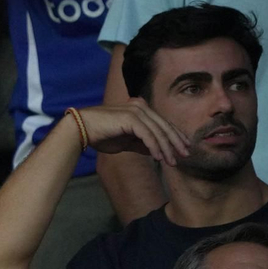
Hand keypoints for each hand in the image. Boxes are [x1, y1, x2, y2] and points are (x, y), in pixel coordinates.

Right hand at [75, 99, 190, 165]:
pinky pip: (148, 135)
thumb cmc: (101, 135)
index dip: (175, 136)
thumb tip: (157, 151)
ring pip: (158, 132)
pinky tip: (158, 158)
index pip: (163, 123)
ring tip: (172, 162)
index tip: (184, 148)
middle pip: (164, 126)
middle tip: (185, 155)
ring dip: (166, 148)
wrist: (82, 129)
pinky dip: (155, 147)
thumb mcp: (126, 141)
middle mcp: (140, 106)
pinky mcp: (131, 118)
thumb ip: (142, 143)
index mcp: (140, 108)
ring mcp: (136, 111)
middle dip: (176, 142)